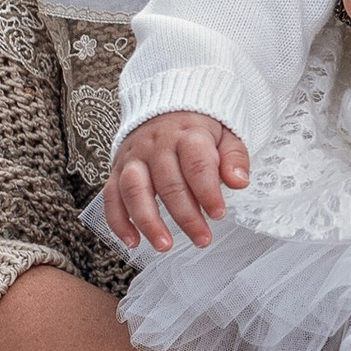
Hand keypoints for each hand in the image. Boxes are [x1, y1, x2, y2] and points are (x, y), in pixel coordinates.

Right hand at [102, 111, 249, 252]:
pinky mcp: (117, 169)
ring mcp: (134, 157)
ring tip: (164, 245)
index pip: (196, 164)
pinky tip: (133, 241)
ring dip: (148, 221)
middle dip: (186, 216)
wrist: (163, 105)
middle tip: (202, 239)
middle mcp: (156, 146)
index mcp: (187, 135)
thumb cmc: (197, 128)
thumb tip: (239, 182)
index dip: (207, 191)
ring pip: (135, 190)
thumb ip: (234, 157)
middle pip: (168, 183)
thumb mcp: (225, 134)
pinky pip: (111, 196)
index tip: (218, 213)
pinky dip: (118, 221)